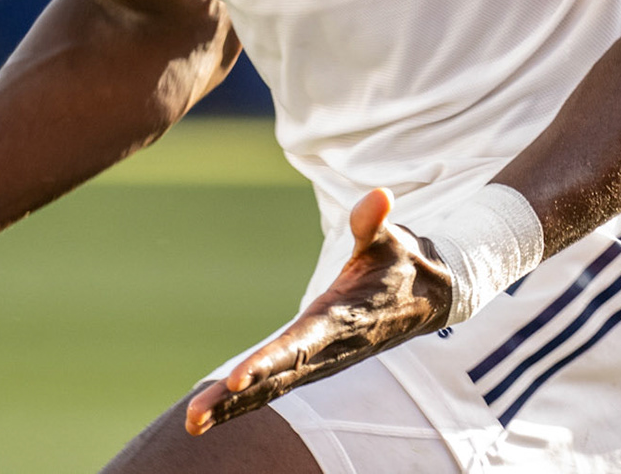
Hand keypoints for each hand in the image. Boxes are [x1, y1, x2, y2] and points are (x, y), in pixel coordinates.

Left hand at [184, 187, 451, 435]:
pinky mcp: (316, 363)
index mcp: (338, 320)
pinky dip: (246, 404)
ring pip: (272, 390)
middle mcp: (327, 349)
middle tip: (193, 417)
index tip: (237, 378)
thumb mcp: (390, 239)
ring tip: (191, 423)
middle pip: (275, 378)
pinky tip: (215, 415)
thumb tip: (378, 197)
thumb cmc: (401, 262)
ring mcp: (321, 362)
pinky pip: (277, 387)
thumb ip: (373, 222)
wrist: (428, 297)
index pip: (298, 345)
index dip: (268, 362)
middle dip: (234, 399)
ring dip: (232, 409)